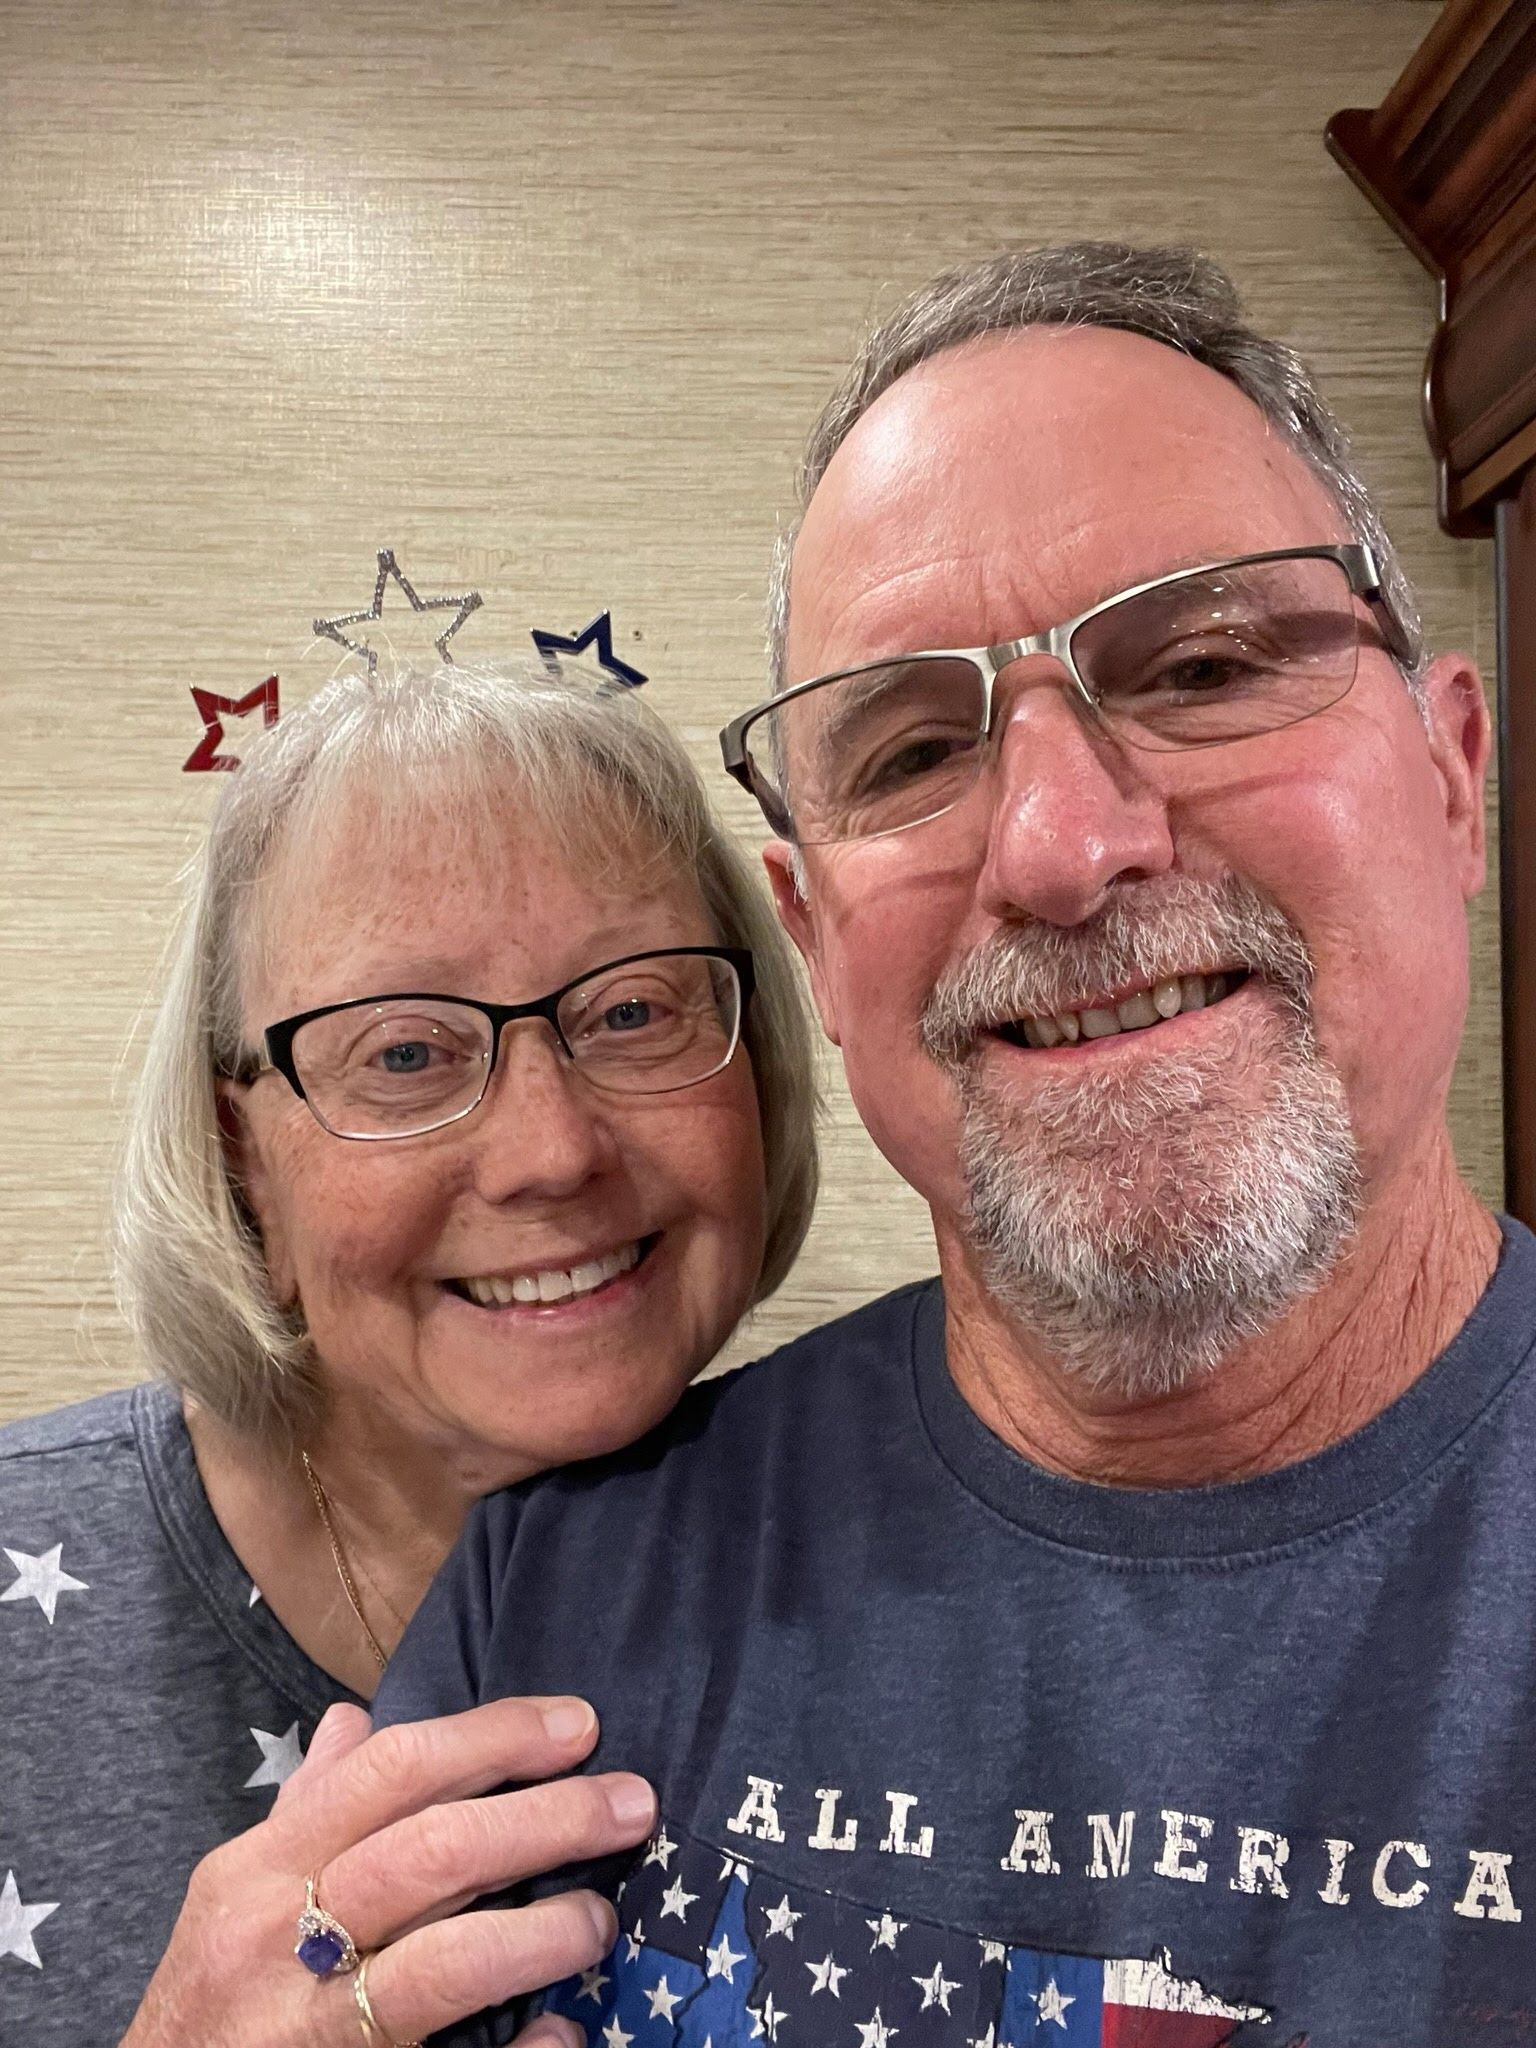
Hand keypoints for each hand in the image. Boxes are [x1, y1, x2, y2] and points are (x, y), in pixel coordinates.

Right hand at [120, 1695, 652, 2047]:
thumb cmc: (211, 1998)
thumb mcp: (235, 1894)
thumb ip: (307, 1808)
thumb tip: (356, 1718)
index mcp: (258, 1870)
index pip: (390, 1772)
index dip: (491, 1738)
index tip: (578, 1724)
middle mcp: (278, 1941)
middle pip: (431, 1855)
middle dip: (544, 1819)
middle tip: (631, 1801)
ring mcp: (307, 2031)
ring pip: (443, 1966)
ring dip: (540, 1933)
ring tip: (601, 1916)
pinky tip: (559, 2031)